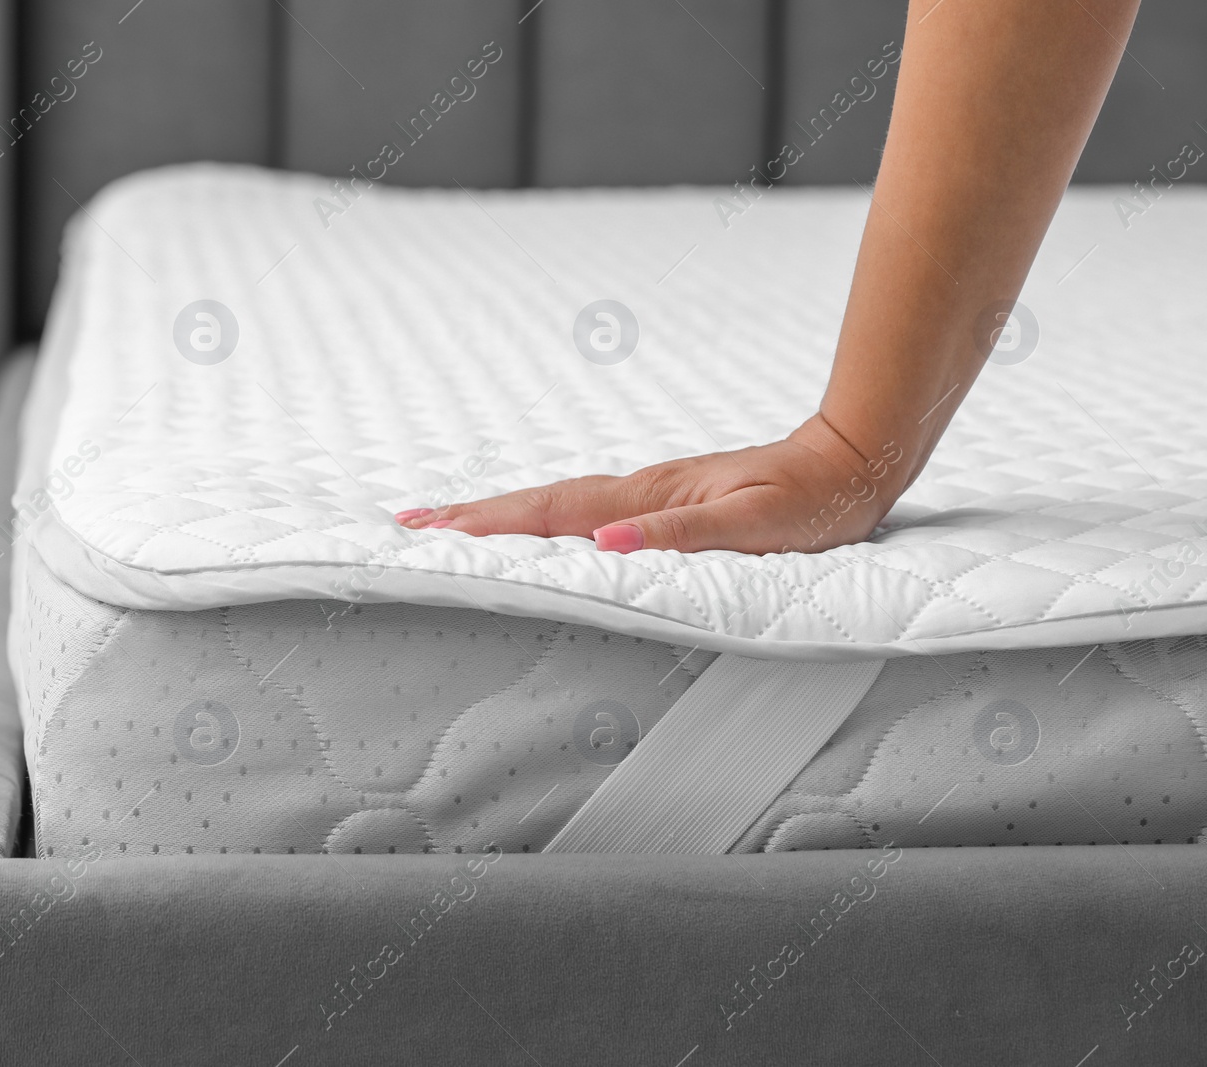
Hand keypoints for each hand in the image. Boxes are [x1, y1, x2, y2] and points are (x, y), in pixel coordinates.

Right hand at [394, 414, 903, 554]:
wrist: (849, 460)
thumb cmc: (808, 503)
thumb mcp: (754, 526)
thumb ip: (681, 535)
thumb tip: (607, 543)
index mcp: (648, 499)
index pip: (553, 514)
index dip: (491, 525)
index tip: (432, 531)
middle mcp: (637, 492)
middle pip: (539, 503)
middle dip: (473, 516)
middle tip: (410, 525)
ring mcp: (646, 492)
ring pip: (555, 504)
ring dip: (498, 515)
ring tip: (448, 525)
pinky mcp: (659, 499)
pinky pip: (582, 510)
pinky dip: (541, 517)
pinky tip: (531, 528)